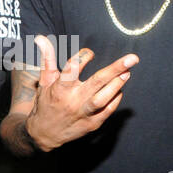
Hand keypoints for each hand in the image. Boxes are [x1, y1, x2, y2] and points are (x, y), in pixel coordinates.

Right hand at [24, 36, 137, 152]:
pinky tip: (119, 88)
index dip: (83, 56)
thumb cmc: (46, 102)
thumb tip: (40, 38)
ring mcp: (83, 114)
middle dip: (116, 69)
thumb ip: (47, 58)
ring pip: (104, 98)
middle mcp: (72, 101)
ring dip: (117, 84)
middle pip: (97, 82)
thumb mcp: (45, 80)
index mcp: (59, 89)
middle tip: (132, 58)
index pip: (73, 68)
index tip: (89, 52)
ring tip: (127, 72)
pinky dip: (115, 98)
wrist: (45, 134)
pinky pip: (108, 110)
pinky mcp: (92, 124)